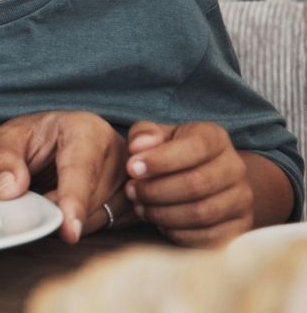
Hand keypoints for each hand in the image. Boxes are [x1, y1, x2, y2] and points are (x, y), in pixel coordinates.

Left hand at [0, 110, 128, 242]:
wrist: (57, 139)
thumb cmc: (34, 138)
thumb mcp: (7, 139)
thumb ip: (3, 160)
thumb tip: (9, 191)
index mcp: (86, 129)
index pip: (82, 171)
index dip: (73, 202)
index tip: (69, 231)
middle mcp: (116, 151)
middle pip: (90, 200)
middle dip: (58, 210)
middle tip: (36, 199)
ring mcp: (129, 176)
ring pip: (100, 216)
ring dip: (70, 218)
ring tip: (50, 194)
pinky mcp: (132, 197)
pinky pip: (108, 223)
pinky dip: (83, 223)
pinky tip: (69, 205)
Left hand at [125, 120, 251, 246]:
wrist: (203, 176)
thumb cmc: (171, 152)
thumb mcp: (156, 136)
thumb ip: (144, 135)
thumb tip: (138, 147)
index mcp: (215, 138)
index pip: (195, 148)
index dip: (160, 160)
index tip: (132, 168)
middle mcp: (235, 167)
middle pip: (197, 184)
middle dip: (156, 190)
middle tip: (131, 191)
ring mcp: (241, 199)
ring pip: (202, 213)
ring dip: (163, 213)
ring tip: (140, 207)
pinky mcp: (239, 226)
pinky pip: (208, 237)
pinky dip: (178, 233)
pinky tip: (158, 223)